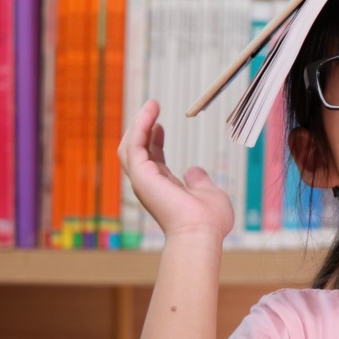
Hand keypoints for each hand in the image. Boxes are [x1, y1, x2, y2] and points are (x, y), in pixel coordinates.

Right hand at [118, 99, 233, 241]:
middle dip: (142, 128)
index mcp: (163, 188)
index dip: (154, 140)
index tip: (160, 125)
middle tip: (152, 108)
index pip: (152, 160)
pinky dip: (141, 126)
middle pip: (136, 151)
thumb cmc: (208, 220)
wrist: (201, 233)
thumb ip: (199, 181)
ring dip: (139, 123)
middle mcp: (149, 185)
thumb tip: (194, 170)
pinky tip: (151, 111)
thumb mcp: (208, 193)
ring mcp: (143, 181)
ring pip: (130, 146)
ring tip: (151, 104)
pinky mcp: (141, 175)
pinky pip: (135, 144)